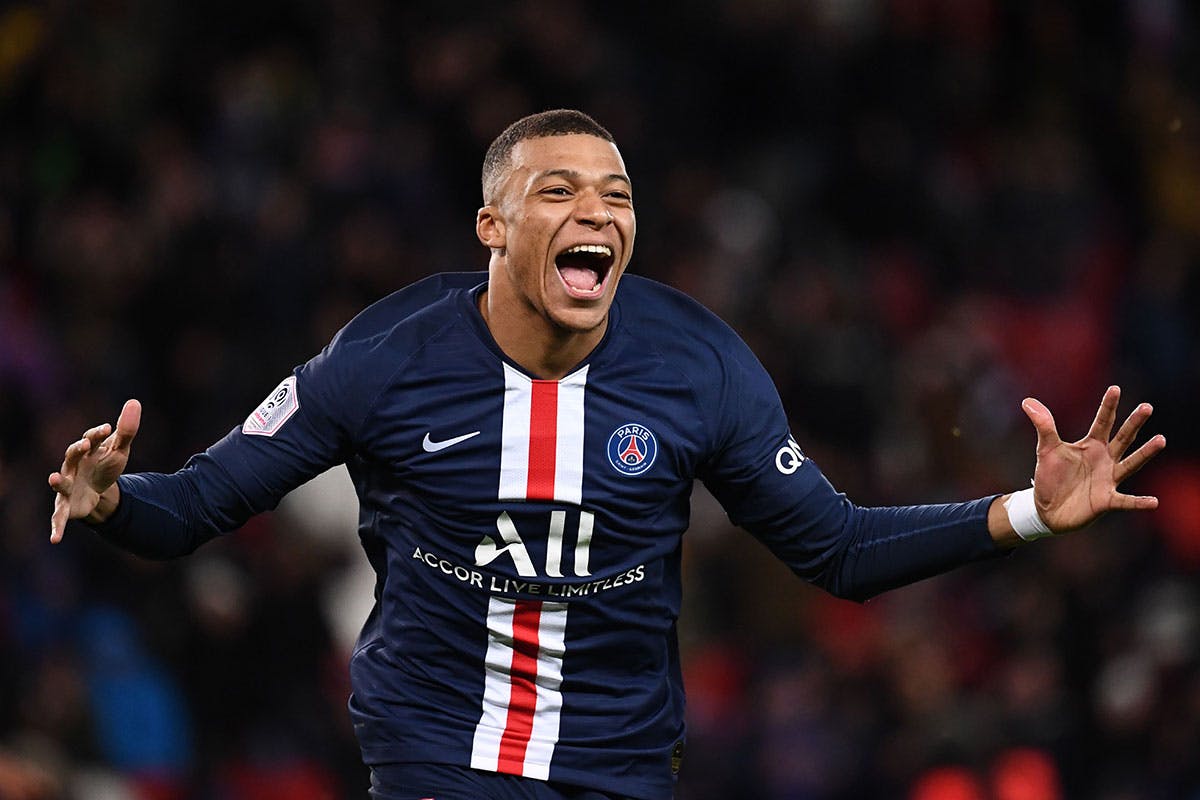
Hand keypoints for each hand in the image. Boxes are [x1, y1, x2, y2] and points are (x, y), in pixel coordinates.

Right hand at [48, 399, 141, 542]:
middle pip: (72, 455)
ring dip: (57, 481)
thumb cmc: (105, 465)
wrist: (98, 491)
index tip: (107, 428)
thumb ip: (127, 429)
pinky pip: (59, 517)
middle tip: (84, 444)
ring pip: (60, 482)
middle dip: (77, 449)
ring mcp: (67, 486)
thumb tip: (134, 401)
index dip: (98, 434)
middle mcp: (72, 466)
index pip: (91, 438)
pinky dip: (56, 527)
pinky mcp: (66, 506)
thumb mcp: (120, 449)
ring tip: (53, 479)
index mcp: (86, 450)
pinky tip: (55, 539)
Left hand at [1023, 386, 1164, 532]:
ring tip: (1161, 439)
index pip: (1102, 422)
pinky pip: (1126, 501)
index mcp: (1091, 445)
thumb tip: (1027, 401)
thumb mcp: (1046, 449)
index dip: (1108, 406)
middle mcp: (1105, 459)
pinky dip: (1139, 502)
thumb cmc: (1051, 476)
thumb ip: (1043, 426)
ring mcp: (1108, 479)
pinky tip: (1153, 502)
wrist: (1047, 509)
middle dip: (1134, 423)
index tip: (1115, 388)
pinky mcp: (1107, 500)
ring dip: (1145, 453)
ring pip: (1131, 464)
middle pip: (1123, 438)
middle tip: (1146, 407)